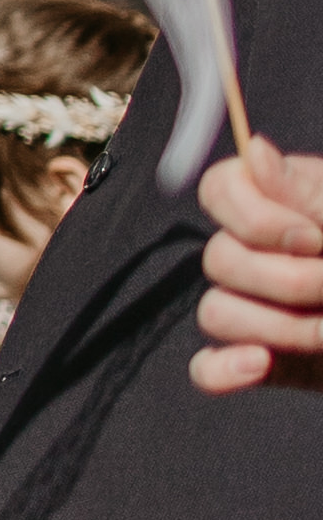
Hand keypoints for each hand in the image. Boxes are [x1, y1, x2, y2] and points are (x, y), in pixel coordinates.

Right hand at [194, 136, 322, 389]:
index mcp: (286, 201)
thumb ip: (312, 196)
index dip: (254, 217)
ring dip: (278, 327)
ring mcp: (260, 308)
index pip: (220, 188)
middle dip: (286, 281)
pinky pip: (206, 368)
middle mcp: (264, 251)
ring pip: (216, 312)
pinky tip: (259, 364)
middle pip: (219, 258)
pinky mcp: (263, 360)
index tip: (313, 238)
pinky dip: (226, 369)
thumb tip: (254, 150)